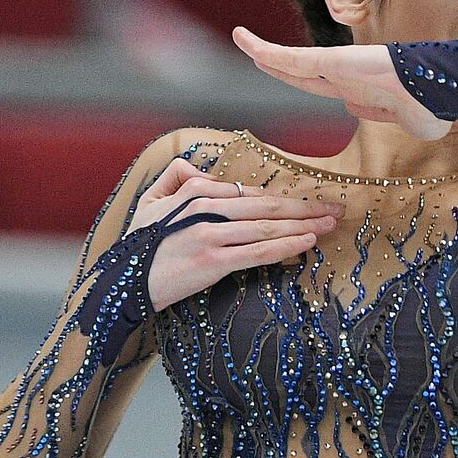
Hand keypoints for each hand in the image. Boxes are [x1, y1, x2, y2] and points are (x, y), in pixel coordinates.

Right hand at [125, 156, 345, 311]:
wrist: (122, 283)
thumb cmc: (139, 245)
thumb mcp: (151, 201)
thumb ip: (177, 177)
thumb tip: (209, 174)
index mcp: (194, 193)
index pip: (248, 194)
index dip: (280, 199)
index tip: (305, 202)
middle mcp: (205, 210)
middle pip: (265, 207)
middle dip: (304, 207)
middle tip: (334, 209)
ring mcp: (209, 236)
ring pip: (266, 228)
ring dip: (303, 224)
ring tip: (328, 223)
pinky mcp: (212, 263)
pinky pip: (257, 253)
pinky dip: (285, 246)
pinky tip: (307, 242)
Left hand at [231, 26, 452, 140]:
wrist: (442, 93)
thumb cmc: (430, 106)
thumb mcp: (400, 118)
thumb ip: (374, 111)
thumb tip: (352, 106)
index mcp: (357, 88)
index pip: (315, 82)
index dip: (294, 75)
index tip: (278, 69)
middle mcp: (344, 75)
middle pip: (298, 69)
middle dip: (273, 60)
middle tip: (252, 49)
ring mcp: (341, 67)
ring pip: (292, 61)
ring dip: (265, 52)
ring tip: (242, 40)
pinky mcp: (338, 61)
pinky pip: (298, 59)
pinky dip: (274, 54)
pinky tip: (253, 49)